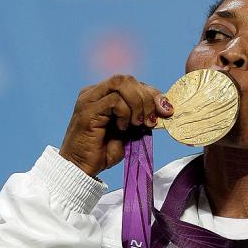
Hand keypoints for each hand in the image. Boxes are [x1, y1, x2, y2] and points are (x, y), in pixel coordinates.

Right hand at [59, 75, 173, 176]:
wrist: (81, 169)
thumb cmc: (102, 152)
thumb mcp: (129, 132)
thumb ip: (141, 117)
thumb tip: (162, 109)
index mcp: (104, 95)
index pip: (133, 84)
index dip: (153, 94)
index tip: (166, 111)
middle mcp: (95, 92)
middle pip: (128, 79)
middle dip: (147, 98)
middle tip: (151, 120)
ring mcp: (89, 99)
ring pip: (122, 84)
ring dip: (138, 104)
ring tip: (137, 124)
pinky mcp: (88, 110)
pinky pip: (114, 101)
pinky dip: (125, 113)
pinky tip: (122, 128)